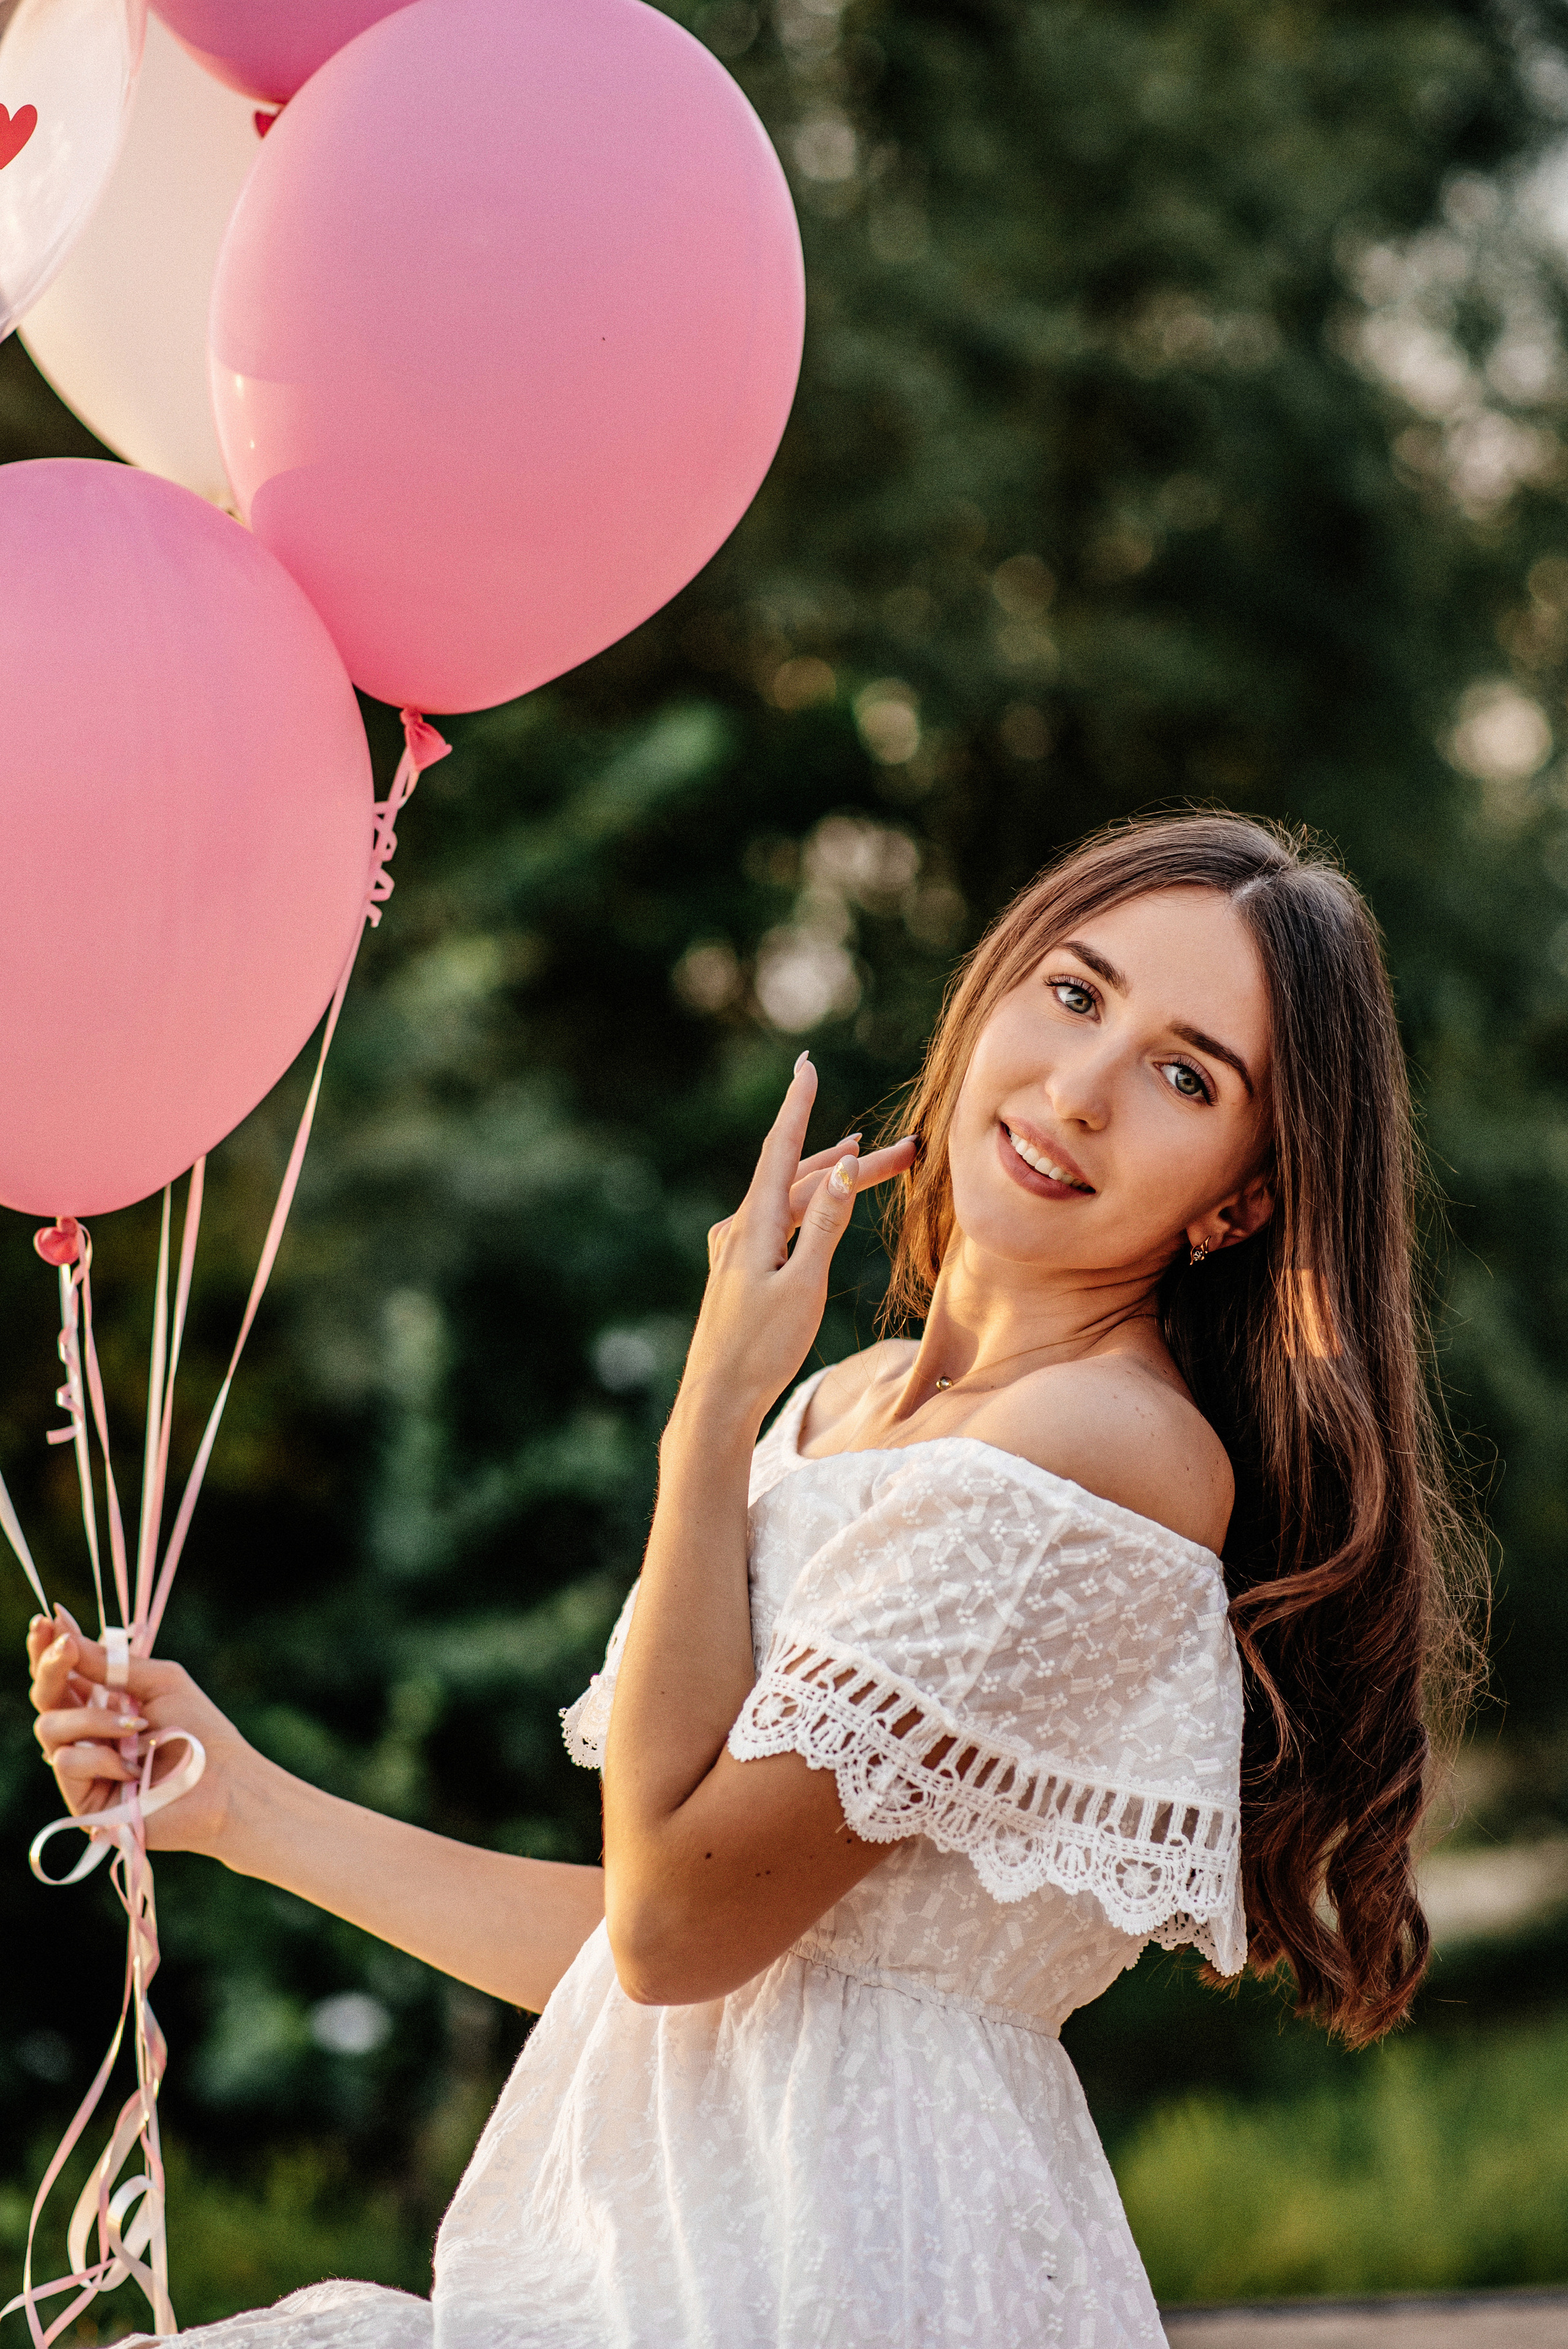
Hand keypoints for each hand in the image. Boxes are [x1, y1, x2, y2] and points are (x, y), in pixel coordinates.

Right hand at [27, 1611, 254, 1858]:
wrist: (223, 1781)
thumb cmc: (200, 1729)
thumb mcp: (158, 1681)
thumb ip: (110, 1663)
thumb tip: (64, 1630)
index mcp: (105, 1702)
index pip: (63, 1674)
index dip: (48, 1649)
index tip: (46, 1622)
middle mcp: (88, 1733)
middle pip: (45, 1697)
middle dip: (50, 1668)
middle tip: (66, 1647)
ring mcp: (84, 1766)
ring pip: (49, 1727)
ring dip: (92, 1720)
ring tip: (136, 1725)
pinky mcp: (82, 1798)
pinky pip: (66, 1763)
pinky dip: (101, 1758)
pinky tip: (133, 1767)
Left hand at [680, 1057, 914, 1433]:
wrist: (716, 1400)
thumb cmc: (762, 1349)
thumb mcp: (804, 1284)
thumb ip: (824, 1224)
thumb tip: (844, 1167)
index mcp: (752, 1225)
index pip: (779, 1150)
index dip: (797, 1107)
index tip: (806, 1067)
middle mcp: (738, 1228)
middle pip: (798, 1179)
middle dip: (851, 1163)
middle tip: (908, 1153)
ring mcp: (734, 1248)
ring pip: (789, 1201)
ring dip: (831, 1185)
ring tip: (871, 1164)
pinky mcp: (737, 1269)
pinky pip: (776, 1223)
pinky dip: (807, 1208)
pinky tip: (819, 1206)